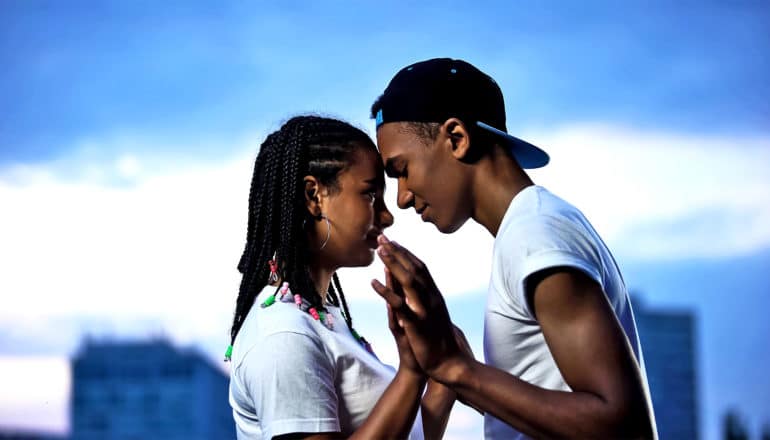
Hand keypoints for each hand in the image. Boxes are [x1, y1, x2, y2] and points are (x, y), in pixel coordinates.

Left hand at [371, 235, 466, 379]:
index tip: (393, 241)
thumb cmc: (439, 340)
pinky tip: (373, 282)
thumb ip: (425, 300)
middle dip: (397, 251)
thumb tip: (416, 287)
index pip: (420, 267)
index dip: (406, 253)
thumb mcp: (433, 315)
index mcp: (434, 295)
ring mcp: (424, 309)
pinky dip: (386, 291)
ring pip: (408, 281)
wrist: (449, 363)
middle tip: (382, 237)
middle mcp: (430, 298)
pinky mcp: (416, 324)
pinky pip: (399, 305)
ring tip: (379, 250)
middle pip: (413, 268)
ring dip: (393, 263)